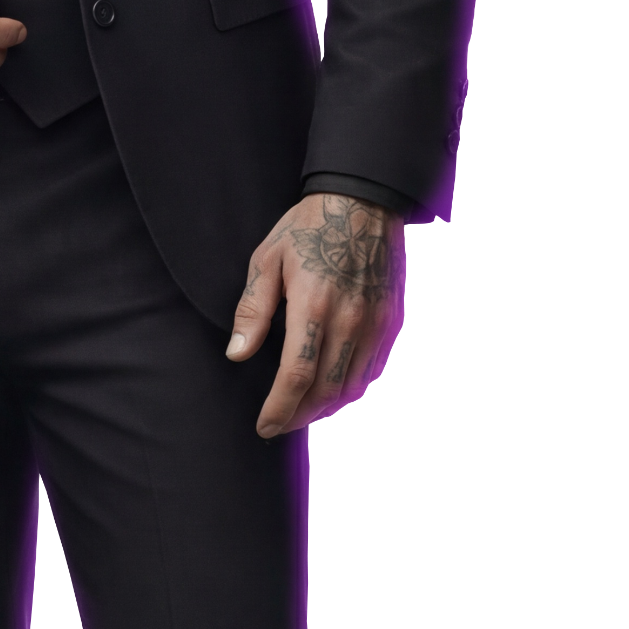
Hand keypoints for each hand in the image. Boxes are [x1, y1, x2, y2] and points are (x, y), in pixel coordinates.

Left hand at [226, 193, 404, 436]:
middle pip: (326, 390)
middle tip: (279, 424)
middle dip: (300, 415)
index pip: (297, 375)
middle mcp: (349, 320)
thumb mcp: (268, 259)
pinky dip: (351, 388)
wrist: (363, 203)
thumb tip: (237, 355)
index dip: (280, 408)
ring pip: (353, 386)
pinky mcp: (391, 321)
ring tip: (302, 411)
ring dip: (326, 407)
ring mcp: (375, 323)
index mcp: (313, 304)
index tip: (265, 425)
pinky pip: (372, 369)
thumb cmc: (308, 228)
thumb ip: (253, 310)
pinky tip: (332, 389)